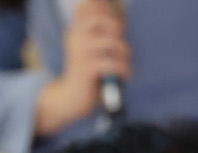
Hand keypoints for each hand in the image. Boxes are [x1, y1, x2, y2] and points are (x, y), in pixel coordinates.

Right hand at [35, 0, 131, 136]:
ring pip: (111, 42)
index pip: (90, 7)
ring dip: (125, 54)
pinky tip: (126, 76)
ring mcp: (80, 51)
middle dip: (118, 32)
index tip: (117, 32)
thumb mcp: (92, 51)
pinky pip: (113, 63)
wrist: (71, 98)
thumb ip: (103, 36)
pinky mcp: (86, 68)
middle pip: (103, 19)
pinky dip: (125, 70)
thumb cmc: (87, 74)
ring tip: (125, 64)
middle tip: (121, 48)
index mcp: (76, 29)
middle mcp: (76, 36)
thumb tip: (121, 23)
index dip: (108, 14)